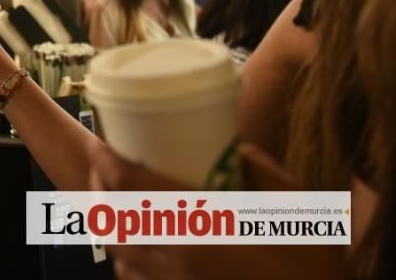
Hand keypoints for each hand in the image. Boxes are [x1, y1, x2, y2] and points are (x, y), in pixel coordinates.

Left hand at [88, 141, 352, 279]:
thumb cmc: (311, 268)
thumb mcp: (298, 208)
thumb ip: (266, 172)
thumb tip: (239, 148)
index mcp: (198, 224)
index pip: (127, 186)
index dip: (104, 160)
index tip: (99, 141)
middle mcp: (174, 257)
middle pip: (110, 220)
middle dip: (98, 190)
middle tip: (103, 169)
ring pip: (118, 254)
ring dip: (110, 227)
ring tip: (115, 204)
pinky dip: (127, 261)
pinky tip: (139, 249)